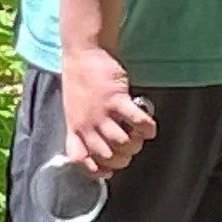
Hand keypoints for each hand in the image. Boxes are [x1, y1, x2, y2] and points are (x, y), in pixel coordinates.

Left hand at [62, 47, 155, 177]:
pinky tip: (149, 127)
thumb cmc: (78, 79)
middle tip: (129, 148)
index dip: (97, 170)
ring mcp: (101, 113)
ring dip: (135, 143)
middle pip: (107, 156)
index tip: (109, 170)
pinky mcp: (116, 99)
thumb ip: (82, 127)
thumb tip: (97, 145)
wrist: (82, 51)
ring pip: (122, 143)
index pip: (81, 160)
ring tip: (139, 136)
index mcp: (74, 128)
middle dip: (122, 158)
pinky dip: (147, 127)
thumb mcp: (72, 108)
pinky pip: (136, 121)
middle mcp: (87, 124)